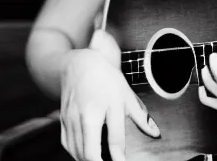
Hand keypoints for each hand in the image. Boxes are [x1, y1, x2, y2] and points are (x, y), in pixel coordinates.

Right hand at [60, 29, 159, 160]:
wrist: (79, 65)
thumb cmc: (105, 77)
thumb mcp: (126, 93)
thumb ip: (140, 115)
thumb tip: (154, 132)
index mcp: (109, 105)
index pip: (115, 139)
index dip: (120, 158)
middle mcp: (89, 113)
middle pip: (91, 152)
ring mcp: (73, 118)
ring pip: (77, 152)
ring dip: (88, 160)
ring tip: (100, 160)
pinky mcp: (62, 121)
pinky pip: (67, 145)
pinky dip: (76, 154)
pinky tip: (86, 154)